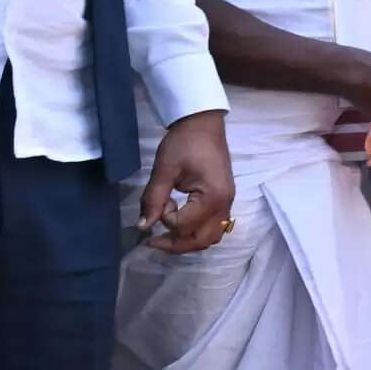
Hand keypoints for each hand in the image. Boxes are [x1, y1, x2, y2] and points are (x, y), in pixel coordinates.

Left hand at [140, 111, 235, 252]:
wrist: (203, 124)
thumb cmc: (184, 144)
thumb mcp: (164, 170)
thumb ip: (153, 200)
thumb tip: (143, 226)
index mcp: (212, 197)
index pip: (183, 225)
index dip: (164, 217)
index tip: (159, 199)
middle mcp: (224, 205)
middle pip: (201, 241)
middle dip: (175, 245)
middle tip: (153, 241)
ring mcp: (227, 204)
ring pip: (210, 238)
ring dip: (188, 242)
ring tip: (167, 236)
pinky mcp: (224, 200)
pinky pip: (214, 227)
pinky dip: (197, 233)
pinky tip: (182, 226)